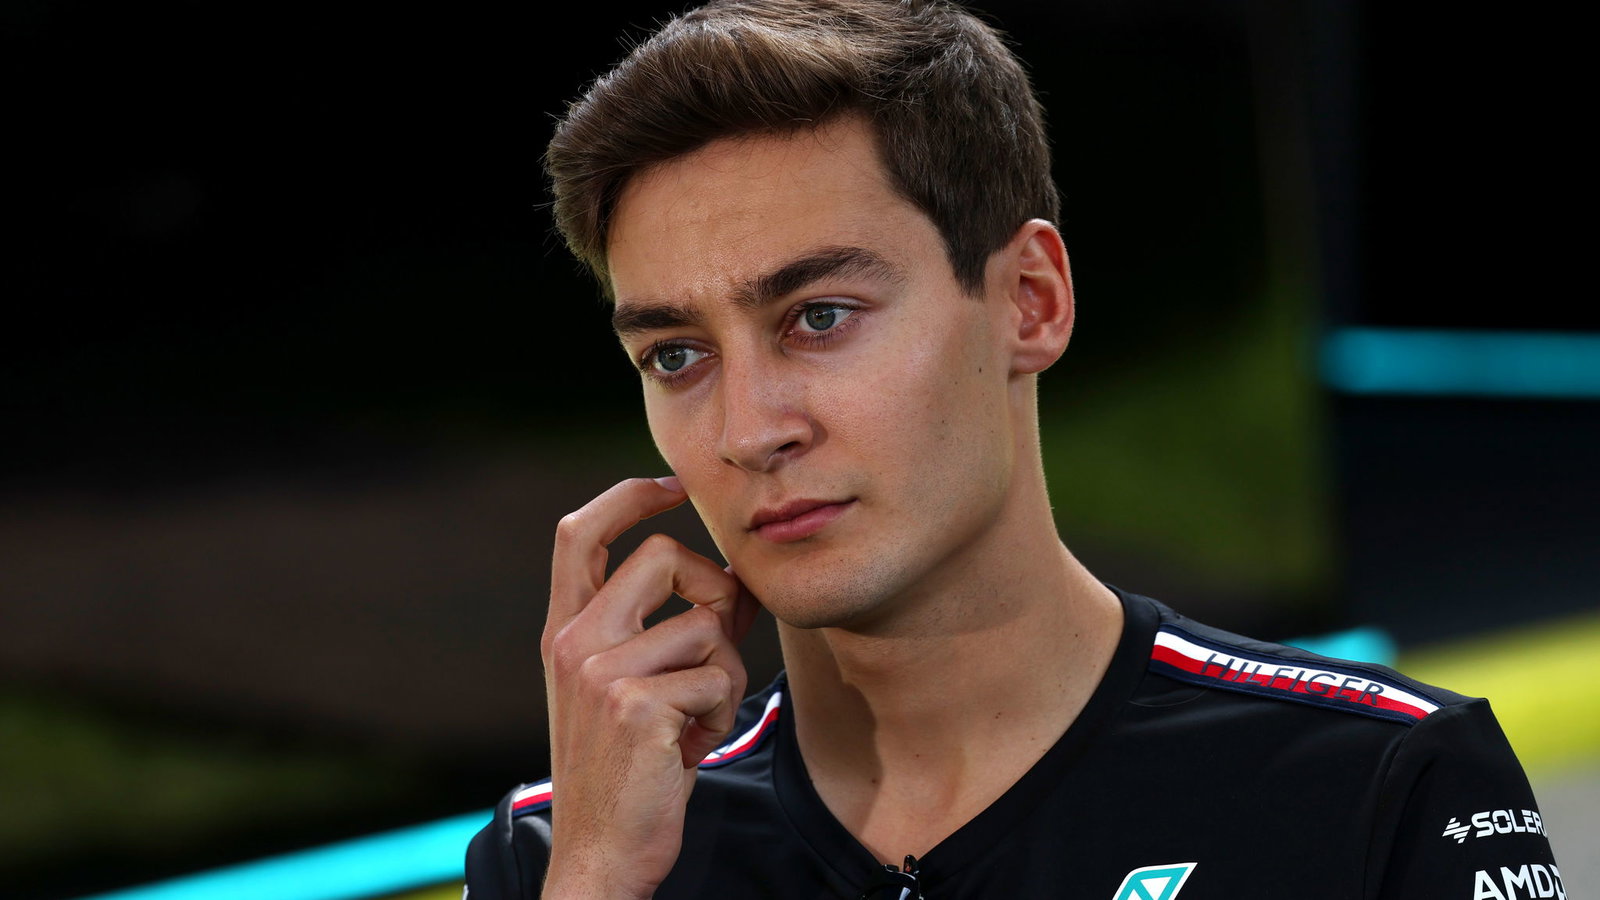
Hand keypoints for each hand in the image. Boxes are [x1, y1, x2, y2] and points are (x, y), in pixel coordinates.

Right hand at [540, 476, 759, 899]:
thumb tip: (733, 581)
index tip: (672, 486)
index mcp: (564, 632)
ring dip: (726, 675)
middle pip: (665, 556)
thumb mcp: (630, 689)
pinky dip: (722, 713)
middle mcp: (572, 641)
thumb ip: (662, 631)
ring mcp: (599, 671)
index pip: (580, 533)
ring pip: (707, 625)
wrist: (601, 852)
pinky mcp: (636, 705)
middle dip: (714, 591)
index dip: (628, 496)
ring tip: (698, 720)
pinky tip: (692, 747)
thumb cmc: (629, 769)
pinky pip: (719, 677)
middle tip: (719, 644)